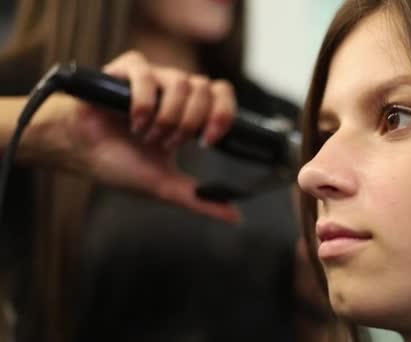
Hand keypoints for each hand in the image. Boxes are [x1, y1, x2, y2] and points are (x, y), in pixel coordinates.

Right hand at [28, 51, 239, 222]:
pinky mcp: (125, 71)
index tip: (208, 141)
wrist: (80, 154)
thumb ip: (201, 200)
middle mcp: (173, 90)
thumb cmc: (120, 164)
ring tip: (147, 135)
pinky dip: (143, 100)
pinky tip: (134, 120)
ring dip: (166, 116)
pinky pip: (146, 72)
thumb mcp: (167, 186)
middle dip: (189, 122)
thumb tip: (235, 218)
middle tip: (168, 142)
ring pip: (180, 80)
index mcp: (188, 112)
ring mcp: (151, 78)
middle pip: (204, 87)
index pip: (222, 93)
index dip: (222, 114)